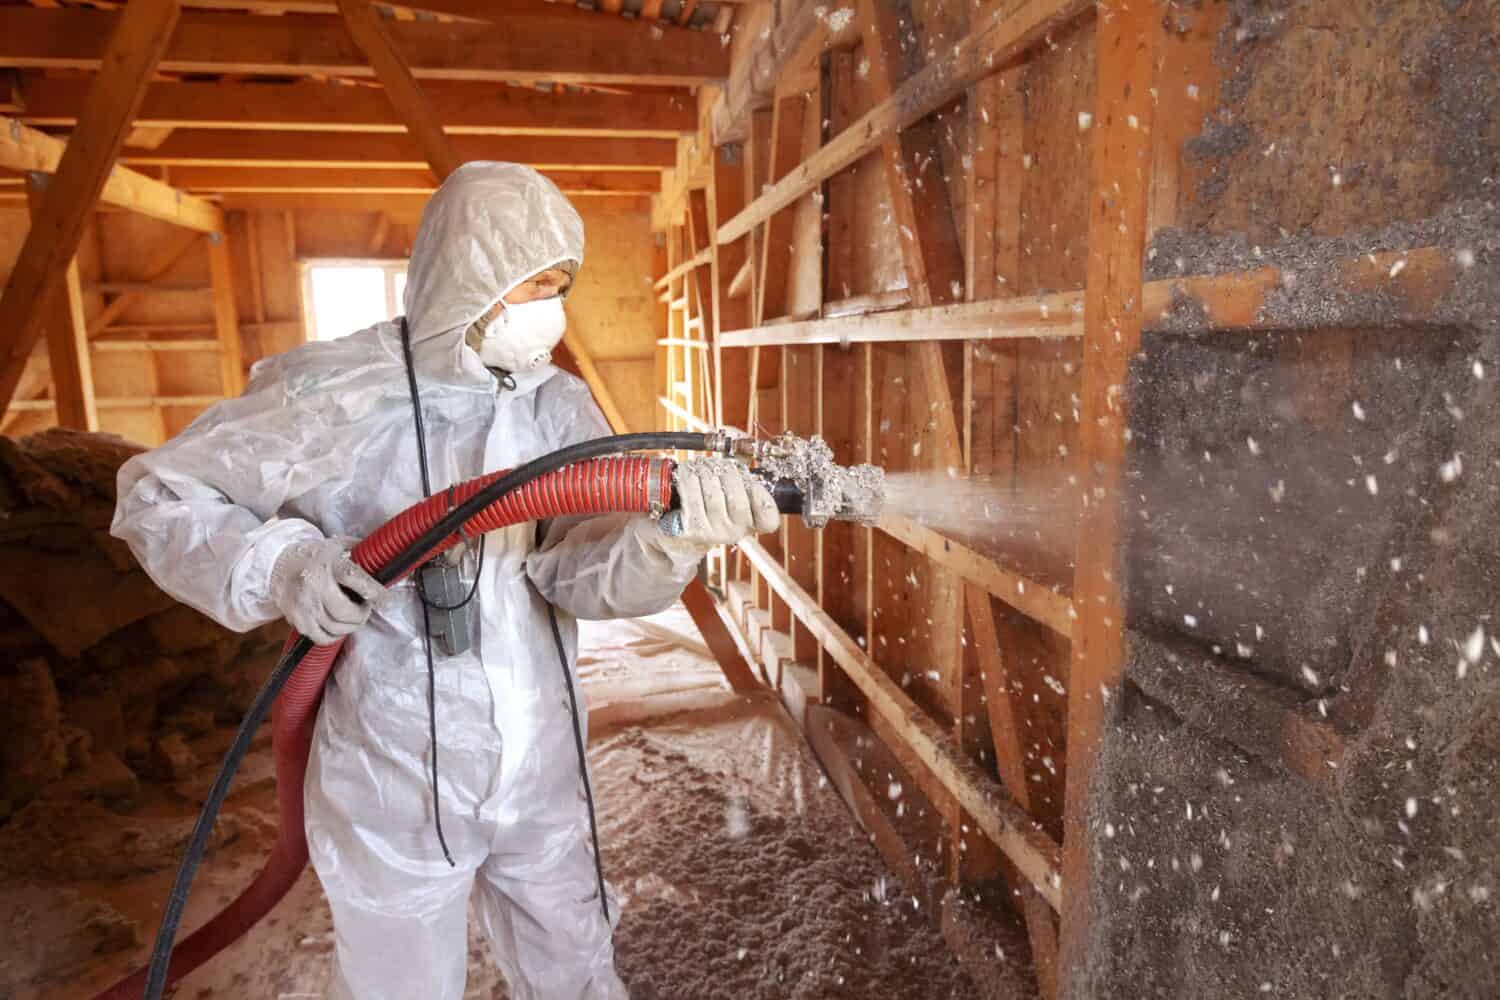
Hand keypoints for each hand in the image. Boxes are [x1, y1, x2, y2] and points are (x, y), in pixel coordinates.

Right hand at [268, 538, 385, 644]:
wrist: (279, 564)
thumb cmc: (316, 555)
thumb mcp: (339, 545)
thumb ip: (363, 551)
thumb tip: (389, 560)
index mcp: (329, 563)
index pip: (357, 579)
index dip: (376, 592)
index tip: (387, 598)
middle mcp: (314, 584)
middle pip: (346, 613)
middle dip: (362, 614)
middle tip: (365, 607)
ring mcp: (303, 604)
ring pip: (335, 628)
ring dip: (350, 626)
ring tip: (353, 616)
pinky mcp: (296, 618)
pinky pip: (321, 637)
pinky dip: (334, 635)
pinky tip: (338, 625)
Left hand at [663, 458, 778, 550]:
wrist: (677, 535)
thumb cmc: (707, 507)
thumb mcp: (729, 491)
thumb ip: (739, 467)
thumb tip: (738, 437)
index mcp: (751, 525)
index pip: (768, 518)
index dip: (761, 496)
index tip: (750, 483)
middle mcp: (735, 533)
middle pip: (737, 495)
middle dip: (724, 471)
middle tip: (714, 464)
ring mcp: (713, 533)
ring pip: (712, 492)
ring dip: (704, 470)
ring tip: (699, 465)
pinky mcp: (690, 529)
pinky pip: (691, 495)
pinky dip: (688, 477)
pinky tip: (685, 471)